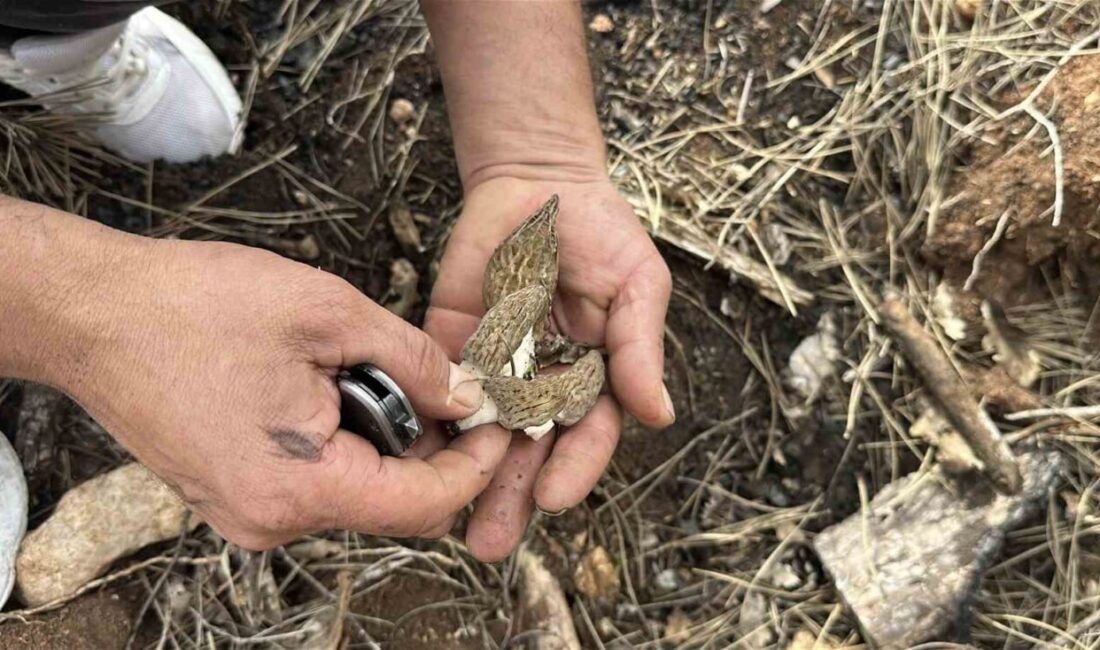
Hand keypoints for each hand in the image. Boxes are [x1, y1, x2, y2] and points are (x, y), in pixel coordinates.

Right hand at [61, 238, 509, 549]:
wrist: (94, 314)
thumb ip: (414, 360)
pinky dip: (347, 443)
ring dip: (386, 440)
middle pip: (395, 504)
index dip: (476, 463)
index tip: (500, 419)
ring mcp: (249, 514)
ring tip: (371, 373)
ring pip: (359, 492)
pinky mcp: (235, 494)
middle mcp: (273, 521)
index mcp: (300, 489)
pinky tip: (336, 389)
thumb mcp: (329, 313)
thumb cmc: (196, 306)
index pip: (425, 504)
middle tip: (445, 383)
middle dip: (433, 448)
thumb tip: (467, 395)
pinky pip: (318, 483)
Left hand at [424, 176, 674, 560]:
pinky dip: (429, 427)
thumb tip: (658, 414)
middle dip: (512, 497)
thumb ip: (638, 348)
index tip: (554, 496)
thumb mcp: (636, 285)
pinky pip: (441, 392)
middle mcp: (546, 385)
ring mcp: (498, 370)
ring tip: (452, 527)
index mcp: (595, 377)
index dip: (574, 468)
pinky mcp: (454, 347)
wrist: (537, 183)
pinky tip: (415, 461)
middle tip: (490, 543)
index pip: (588, 434)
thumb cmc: (601, 232)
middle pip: (531, 452)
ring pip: (484, 436)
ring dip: (469, 481)